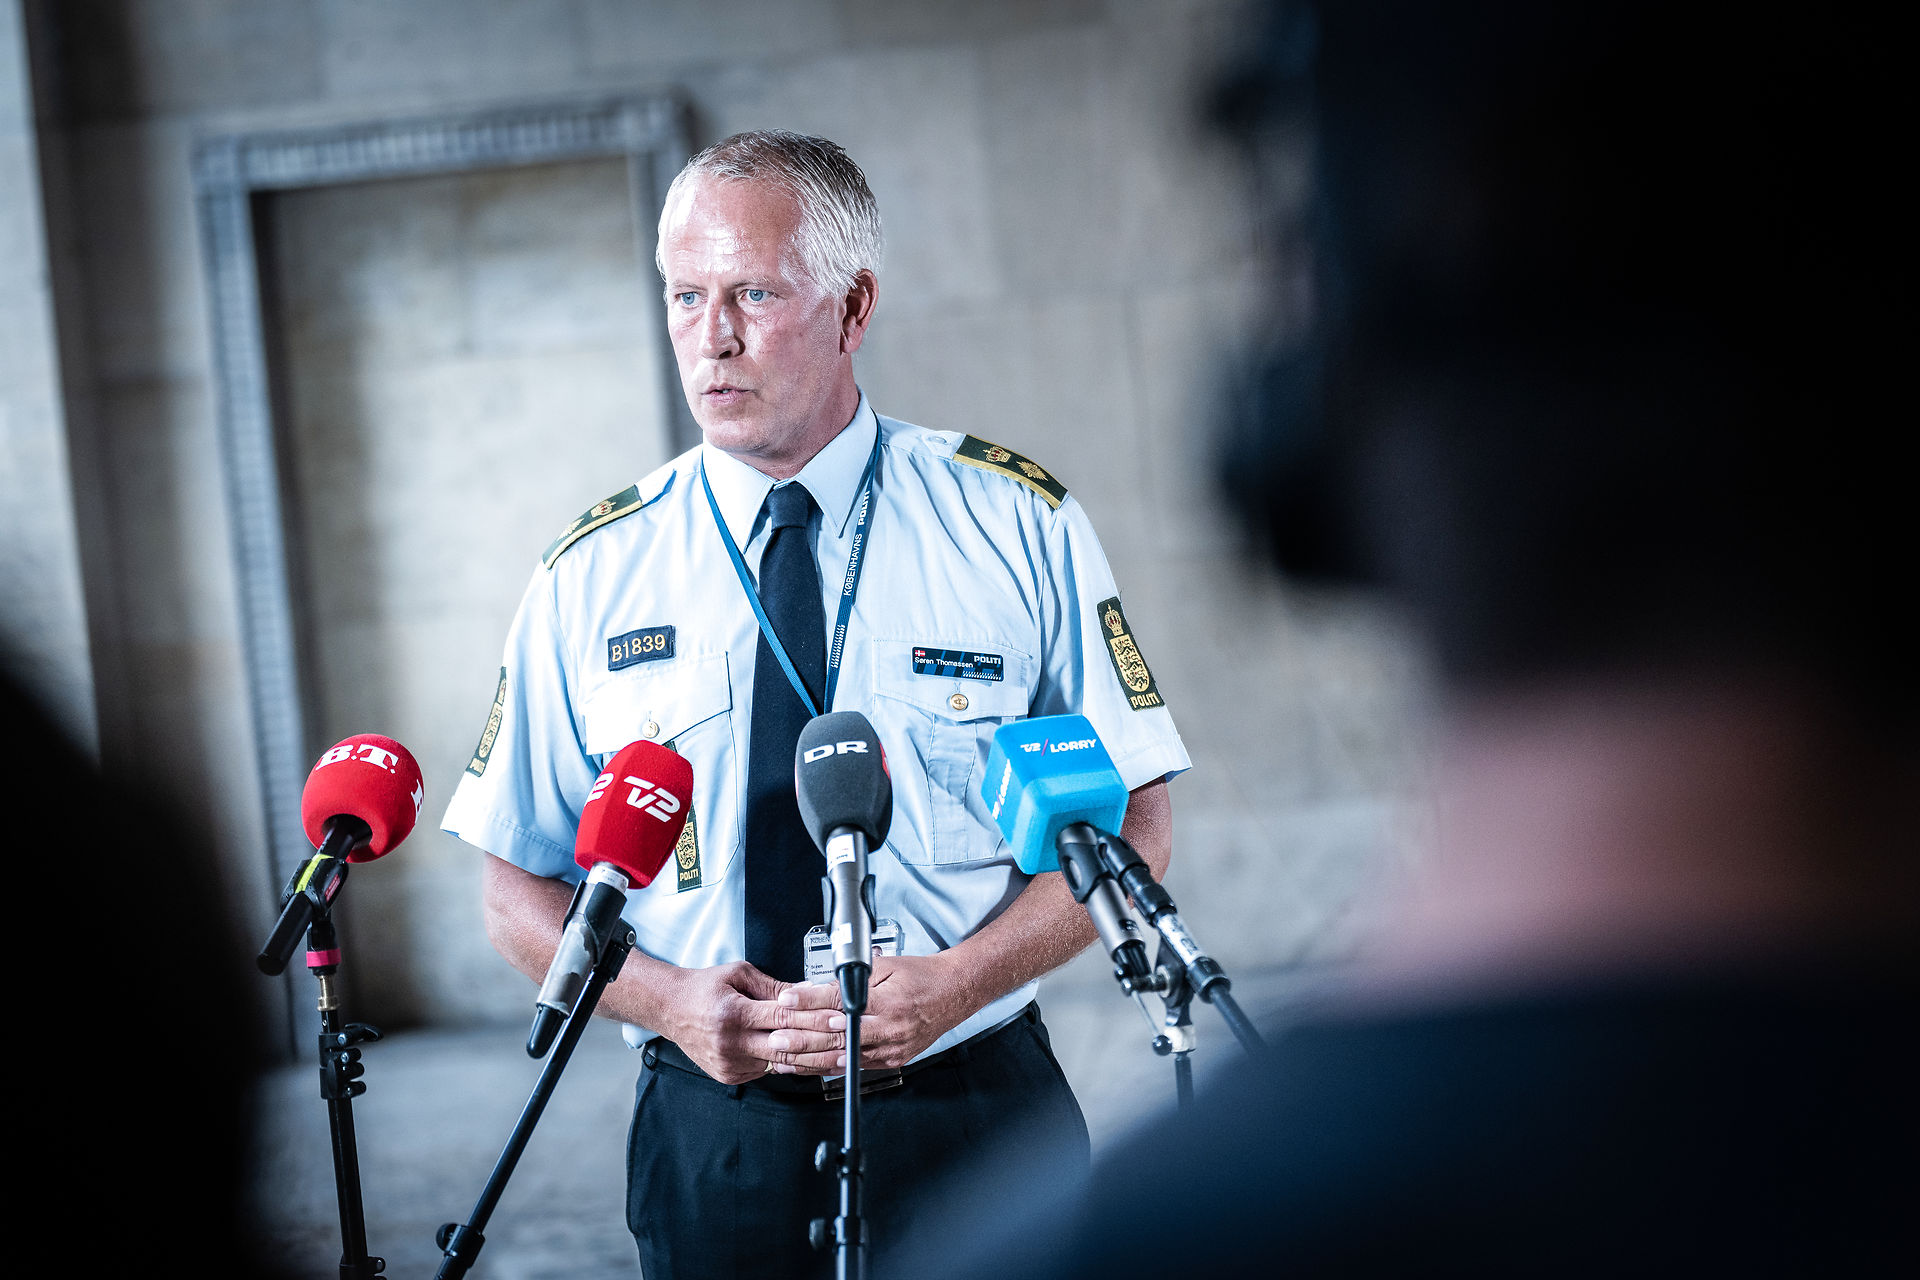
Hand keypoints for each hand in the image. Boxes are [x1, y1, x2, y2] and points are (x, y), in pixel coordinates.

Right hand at [654, 961, 843, 1083]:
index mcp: (733, 1013)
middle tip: (848, 1042)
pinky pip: (765, 1071)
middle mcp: (730, 1042)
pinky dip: (786, 1064)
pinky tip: (806, 1060)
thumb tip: (806, 992)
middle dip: (822, 1045)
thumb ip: (774, 986)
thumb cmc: (703, 988)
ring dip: (810, 1059)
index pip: (784, 1018)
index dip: (816, 1020)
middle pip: (786, 1047)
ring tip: (837, 1056)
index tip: (839, 1019)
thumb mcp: (739, 974)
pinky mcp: (729, 1076)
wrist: (670, 1009)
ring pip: (779, 1063)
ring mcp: (729, 1063)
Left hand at [777, 953, 975, 1071]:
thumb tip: (813, 988)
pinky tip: (810, 1066)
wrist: (954, 992)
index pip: (839, 1002)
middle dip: (802, 1039)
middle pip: (837, 1036)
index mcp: (887, 1001)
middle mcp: (890, 1029)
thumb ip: (848, 980)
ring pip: (843, 1058)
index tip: (786, 1001)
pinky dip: (830, 1067)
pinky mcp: (892, 1060)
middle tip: (776, 1038)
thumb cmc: (921, 976)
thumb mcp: (883, 966)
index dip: (808, 1002)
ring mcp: (891, 1049)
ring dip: (810, 1059)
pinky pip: (855, 1067)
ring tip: (785, 1057)